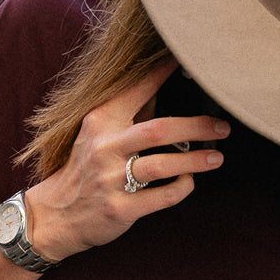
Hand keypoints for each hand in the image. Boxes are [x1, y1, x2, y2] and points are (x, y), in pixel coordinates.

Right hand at [26, 58, 229, 260]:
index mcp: (100, 121)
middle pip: (160, 129)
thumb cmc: (85, 169)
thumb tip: (164, 85)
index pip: (138, 89)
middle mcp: (105, 147)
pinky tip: (188, 181)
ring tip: (217, 156)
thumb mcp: (98, 133)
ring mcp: (111, 180)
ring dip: (195, 160)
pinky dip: (181, 187)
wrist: (56, 215)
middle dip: (197, 126)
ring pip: (163, 165)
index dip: (165, 73)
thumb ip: (129, 112)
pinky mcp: (120, 209)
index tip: (191, 63)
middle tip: (222, 127)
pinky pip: (162, 197)